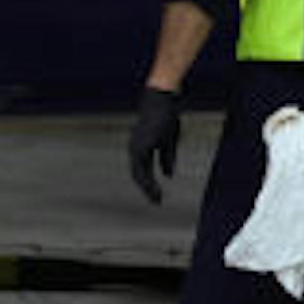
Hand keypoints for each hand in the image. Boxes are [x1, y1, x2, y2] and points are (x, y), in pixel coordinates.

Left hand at [128, 86, 182, 204]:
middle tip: (156, 203)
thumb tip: (168, 175)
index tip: (158, 196)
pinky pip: (142, 169)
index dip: (149, 184)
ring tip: (156, 200)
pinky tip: (155, 188)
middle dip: (147, 190)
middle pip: (138, 175)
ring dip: (147, 189)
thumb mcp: (169, 141)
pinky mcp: (140, 146)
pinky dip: (148, 181)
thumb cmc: (166, 117)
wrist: (163, 100)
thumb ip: (167, 158)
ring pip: (138, 174)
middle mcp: (134, 148)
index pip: (141, 170)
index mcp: (141, 147)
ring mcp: (136, 147)